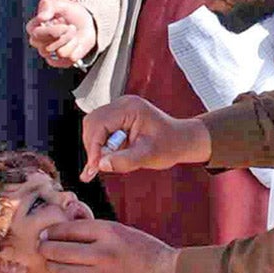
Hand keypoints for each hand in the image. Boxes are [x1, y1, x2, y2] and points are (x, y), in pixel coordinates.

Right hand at [26, 0, 96, 67]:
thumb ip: (48, 6)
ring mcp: (50, 54)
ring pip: (60, 53)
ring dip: (72, 41)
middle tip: (71, 27)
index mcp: (34, 28)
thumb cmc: (69, 12)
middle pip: (47, 47)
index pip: (36, 34)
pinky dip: (77, 50)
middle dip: (64, 35)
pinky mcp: (62, 61)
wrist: (86, 22)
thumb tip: (41, 17)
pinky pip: (69, 59)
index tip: (62, 23)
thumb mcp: (59, 3)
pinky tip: (76, 43)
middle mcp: (39, 43)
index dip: (50, 31)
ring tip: (73, 34)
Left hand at [39, 219, 183, 272]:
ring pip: (62, 270)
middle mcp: (101, 252)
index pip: (69, 229)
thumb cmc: (144, 249)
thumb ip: (96, 230)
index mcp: (108, 232)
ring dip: (52, 265)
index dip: (53, 230)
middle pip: (59, 250)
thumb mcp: (121, 230)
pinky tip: (68, 272)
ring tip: (50, 260)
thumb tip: (68, 226)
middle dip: (45, 247)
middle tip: (41, 246)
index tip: (46, 232)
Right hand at [80, 95, 211, 181]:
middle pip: (92, 123)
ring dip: (96, 147)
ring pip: (93, 127)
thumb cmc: (171, 144)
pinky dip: (100, 146)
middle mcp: (122, 105)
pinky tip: (104, 161)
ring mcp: (119, 110)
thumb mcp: (149, 156)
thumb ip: (124, 161)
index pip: (99, 124)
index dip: (94, 147)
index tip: (94, 166)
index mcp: (130, 108)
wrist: (181, 141)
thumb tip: (101, 164)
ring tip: (106, 163)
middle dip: (93, 146)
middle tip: (97, 167)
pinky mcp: (118, 119)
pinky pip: (101, 131)